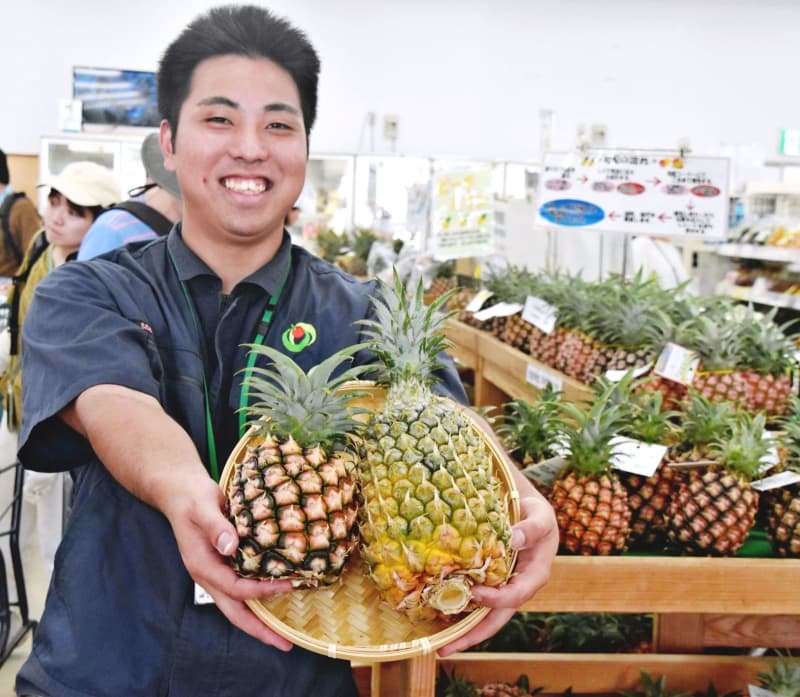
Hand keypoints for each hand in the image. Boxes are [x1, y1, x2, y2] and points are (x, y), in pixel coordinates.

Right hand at [165, 472, 295, 650]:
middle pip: (235, 612)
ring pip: (237, 605)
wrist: (180, 493)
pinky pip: (241, 589)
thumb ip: (216, 527)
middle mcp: (209, 576)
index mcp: (203, 566)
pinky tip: (275, 597)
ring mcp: (215, 573)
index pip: (236, 588)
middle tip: (285, 644)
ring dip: (259, 619)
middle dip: (259, 630)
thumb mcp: (203, 507)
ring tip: (283, 633)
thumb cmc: (192, 498)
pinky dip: (258, 598)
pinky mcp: (222, 566)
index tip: (287, 585)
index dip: (261, 591)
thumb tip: (230, 546)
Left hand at [437, 491, 557, 656]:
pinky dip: (459, 610)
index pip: (516, 595)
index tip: (475, 593)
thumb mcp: (540, 516)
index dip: (496, 599)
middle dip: (473, 635)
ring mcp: (503, 588)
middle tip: (446, 647)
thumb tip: (513, 539)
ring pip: (483, 614)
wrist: (529, 512)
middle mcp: (518, 588)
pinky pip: (475, 600)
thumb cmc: (537, 514)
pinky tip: (438, 617)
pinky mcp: (489, 582)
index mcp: (535, 576)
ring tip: (438, 644)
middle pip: (496, 617)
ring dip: (463, 630)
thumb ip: (531, 529)